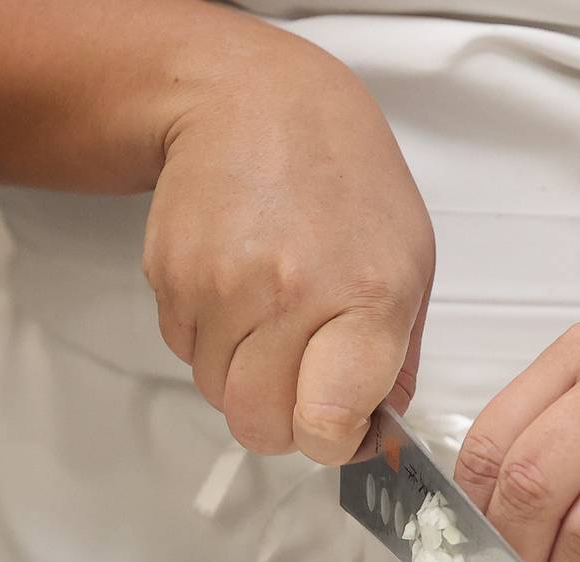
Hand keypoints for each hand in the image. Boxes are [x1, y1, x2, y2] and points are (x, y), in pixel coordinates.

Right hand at [144, 27, 433, 463]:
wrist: (252, 101)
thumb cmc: (347, 180)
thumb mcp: (410, 263)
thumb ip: (398, 359)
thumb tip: (374, 430)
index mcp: (366, 297)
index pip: (327, 422)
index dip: (336, 443)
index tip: (346, 426)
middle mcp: (288, 295)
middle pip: (261, 426)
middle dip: (286, 424)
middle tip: (308, 386)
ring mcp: (219, 287)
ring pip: (219, 395)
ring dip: (246, 380)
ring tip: (276, 319)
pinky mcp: (170, 279)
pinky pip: (188, 353)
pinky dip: (214, 344)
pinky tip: (242, 291)